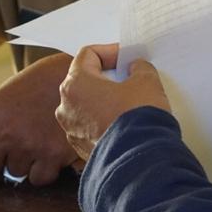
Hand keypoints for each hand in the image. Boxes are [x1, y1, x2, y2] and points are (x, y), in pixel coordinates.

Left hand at [0, 54, 78, 185]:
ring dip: (26, 163)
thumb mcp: (10, 92)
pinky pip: (39, 178)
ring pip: (15, 173)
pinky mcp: (52, 155)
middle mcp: (5, 132)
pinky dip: (46, 169)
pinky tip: (52, 150)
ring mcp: (29, 145)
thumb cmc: (45, 79)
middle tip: (4, 163)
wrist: (82, 74)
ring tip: (40, 141)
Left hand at [56, 44, 169, 160]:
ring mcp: (71, 129)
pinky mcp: (80, 148)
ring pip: (85, 105)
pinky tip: (122, 123)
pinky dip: (103, 120)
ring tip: (127, 102)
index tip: (126, 57)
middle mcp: (66, 105)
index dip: (110, 51)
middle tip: (128, 78)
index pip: (88, 54)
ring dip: (103, 100)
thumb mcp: (146, 81)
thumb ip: (139, 67)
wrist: (140, 160)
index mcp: (75, 83)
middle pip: (83, 80)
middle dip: (106, 76)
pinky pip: (89, 126)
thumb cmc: (138, 118)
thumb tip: (135, 68)